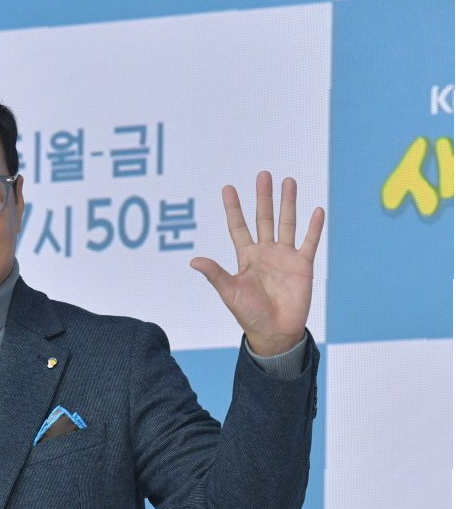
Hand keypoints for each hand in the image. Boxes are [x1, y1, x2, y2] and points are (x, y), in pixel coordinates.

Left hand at [189, 172, 324, 355]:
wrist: (275, 333)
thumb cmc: (249, 315)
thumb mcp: (230, 293)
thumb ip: (215, 274)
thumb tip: (193, 260)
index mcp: (246, 258)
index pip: (238, 227)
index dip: (233, 208)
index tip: (227, 188)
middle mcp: (265, 253)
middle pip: (264, 218)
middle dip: (263, 197)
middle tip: (263, 175)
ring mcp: (285, 257)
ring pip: (287, 223)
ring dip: (288, 203)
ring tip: (288, 181)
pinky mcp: (302, 265)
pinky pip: (309, 242)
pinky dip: (313, 227)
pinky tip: (316, 210)